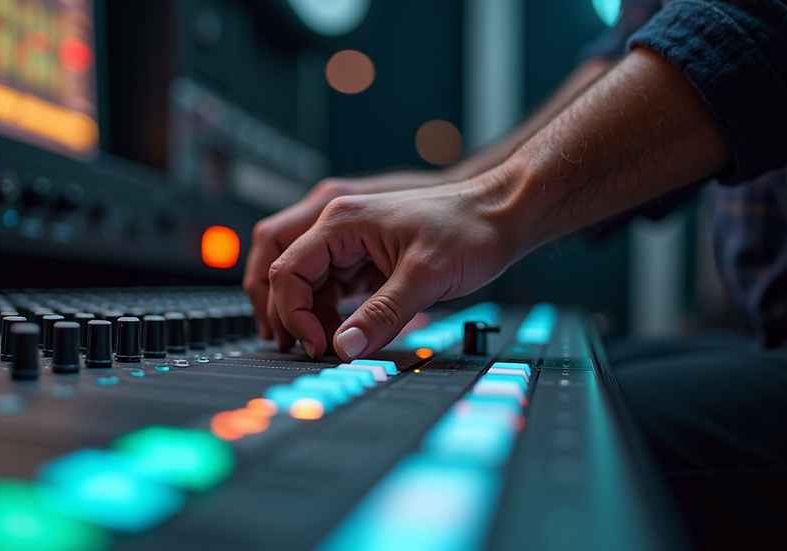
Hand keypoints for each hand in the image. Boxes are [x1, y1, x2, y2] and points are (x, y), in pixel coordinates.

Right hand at [266, 170, 523, 359]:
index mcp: (341, 221)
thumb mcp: (425, 277)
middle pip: (283, 271)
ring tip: (327, 347)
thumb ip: (381, 316)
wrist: (503, 214)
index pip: (287, 269)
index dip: (292, 313)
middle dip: (285, 313)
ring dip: (307, 316)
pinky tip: (345, 334)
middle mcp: (338, 227)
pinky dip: (330, 313)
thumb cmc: (469, 228)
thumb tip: (344, 350)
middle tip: (304, 350)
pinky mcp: (365, 258)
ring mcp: (350, 243)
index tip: (316, 346)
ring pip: (305, 283)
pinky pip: (331, 287)